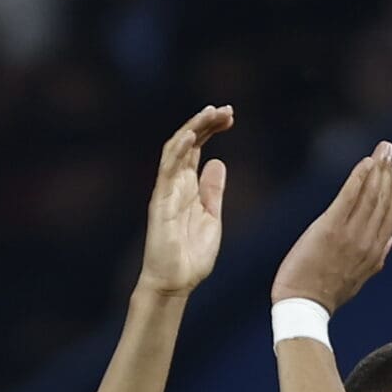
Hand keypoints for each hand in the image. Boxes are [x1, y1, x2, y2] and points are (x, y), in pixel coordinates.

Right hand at [137, 105, 233, 296]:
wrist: (177, 282)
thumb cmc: (191, 255)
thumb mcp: (211, 217)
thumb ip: (213, 191)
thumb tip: (218, 162)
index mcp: (187, 186)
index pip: (197, 148)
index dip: (211, 129)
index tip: (230, 116)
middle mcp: (175, 183)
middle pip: (187, 142)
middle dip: (206, 122)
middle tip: (226, 109)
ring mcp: (166, 190)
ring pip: (176, 149)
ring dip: (194, 128)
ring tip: (211, 112)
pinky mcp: (161, 202)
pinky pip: (167, 171)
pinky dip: (178, 151)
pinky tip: (191, 135)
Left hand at [272, 140, 391, 312]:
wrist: (303, 306)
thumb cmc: (324, 294)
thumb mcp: (357, 279)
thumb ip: (376, 259)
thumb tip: (389, 241)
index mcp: (374, 252)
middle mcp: (367, 241)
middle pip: (385, 200)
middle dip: (389, 172)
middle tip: (389, 150)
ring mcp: (350, 235)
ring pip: (371, 196)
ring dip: (378, 170)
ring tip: (381, 151)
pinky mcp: (330, 229)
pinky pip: (350, 197)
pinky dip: (359, 177)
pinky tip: (364, 163)